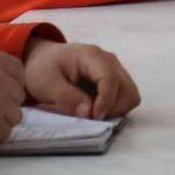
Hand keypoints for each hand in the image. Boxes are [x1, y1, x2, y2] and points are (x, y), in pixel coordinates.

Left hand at [21, 37, 138, 120]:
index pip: (110, 78)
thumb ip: (67, 97)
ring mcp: (116, 70)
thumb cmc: (43, 69)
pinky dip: (118, 108)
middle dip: (112, 108)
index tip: (94, 118)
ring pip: (131, 94)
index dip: (106, 100)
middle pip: (126, 88)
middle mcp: (110, 61)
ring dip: (117, 109)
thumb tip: (88, 113)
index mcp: (92, 56)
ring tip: (94, 115)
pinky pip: (127, 97)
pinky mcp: (116, 80)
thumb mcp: (47, 83)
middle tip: (90, 119)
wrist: (45, 60)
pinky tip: (99, 110)